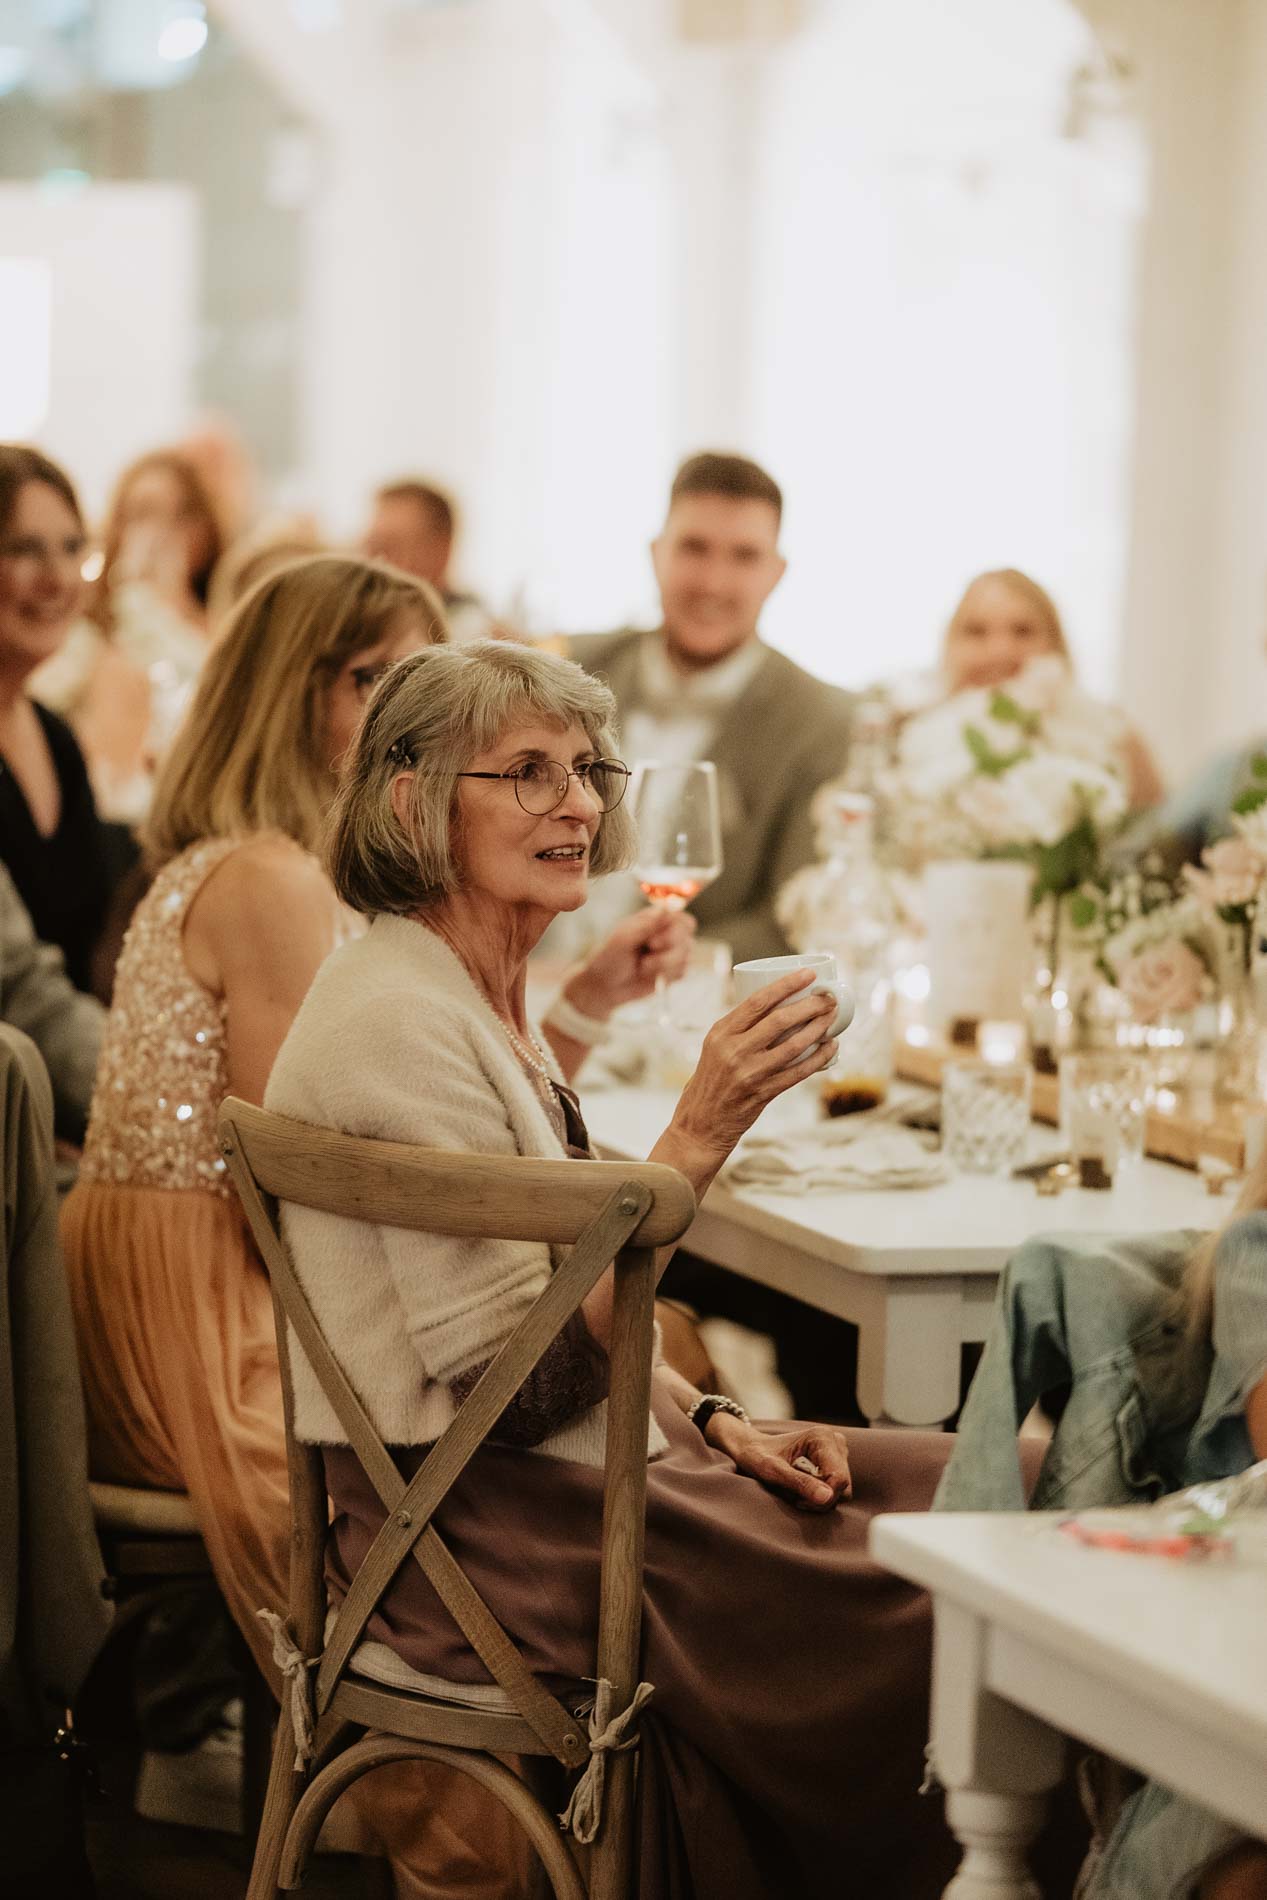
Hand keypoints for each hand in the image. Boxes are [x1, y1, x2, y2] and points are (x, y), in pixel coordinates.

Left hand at [565, 909, 696, 1017]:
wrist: (604, 987)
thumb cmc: (609, 958)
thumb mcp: (623, 938)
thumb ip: (646, 925)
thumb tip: (666, 908)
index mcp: (654, 920)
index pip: (679, 917)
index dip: (674, 928)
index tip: (653, 941)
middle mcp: (665, 934)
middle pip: (687, 935)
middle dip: (668, 948)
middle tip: (648, 951)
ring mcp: (671, 953)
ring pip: (686, 956)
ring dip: (664, 964)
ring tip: (643, 967)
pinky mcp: (672, 972)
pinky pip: (682, 972)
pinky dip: (666, 975)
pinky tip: (648, 975)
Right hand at [666, 969, 838, 1170]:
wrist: (700, 1124)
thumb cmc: (711, 1081)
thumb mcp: (715, 1047)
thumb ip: (739, 1029)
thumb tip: (776, 1004)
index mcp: (721, 1033)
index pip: (758, 1001)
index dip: (787, 985)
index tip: (809, 975)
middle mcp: (733, 1050)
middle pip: (779, 1020)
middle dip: (809, 1005)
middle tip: (828, 997)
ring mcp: (749, 1073)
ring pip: (793, 1046)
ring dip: (818, 1029)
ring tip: (832, 1018)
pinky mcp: (762, 1093)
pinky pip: (798, 1073)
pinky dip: (818, 1059)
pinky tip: (831, 1048)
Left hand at [706, 1413, 851, 1509]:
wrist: (751, 1449)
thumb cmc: (756, 1456)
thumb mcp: (773, 1472)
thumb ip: (799, 1483)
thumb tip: (827, 1498)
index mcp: (821, 1437)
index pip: (839, 1479)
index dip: (821, 1497)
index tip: (798, 1501)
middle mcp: (834, 1440)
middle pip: (843, 1485)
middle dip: (821, 1499)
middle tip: (796, 1499)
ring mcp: (837, 1450)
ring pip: (842, 1488)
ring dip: (821, 1498)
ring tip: (797, 1493)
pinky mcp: (836, 1460)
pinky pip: (838, 1487)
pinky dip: (821, 1494)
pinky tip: (804, 1489)